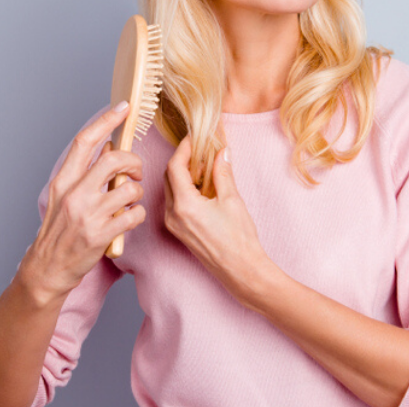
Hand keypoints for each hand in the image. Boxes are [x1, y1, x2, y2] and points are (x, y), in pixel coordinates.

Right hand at [16, 103, 146, 305]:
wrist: (47, 268)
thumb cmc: (58, 231)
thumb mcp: (63, 196)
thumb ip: (83, 172)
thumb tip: (108, 146)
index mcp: (63, 180)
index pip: (85, 141)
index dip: (106, 121)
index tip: (123, 108)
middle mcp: (74, 194)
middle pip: (114, 159)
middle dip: (134, 162)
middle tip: (136, 172)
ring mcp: (88, 215)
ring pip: (129, 189)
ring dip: (137, 193)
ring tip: (130, 201)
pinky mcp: (101, 235)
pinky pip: (134, 215)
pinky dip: (137, 215)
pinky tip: (129, 219)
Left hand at [163, 137, 273, 304]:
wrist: (240, 269)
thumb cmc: (239, 238)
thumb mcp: (232, 200)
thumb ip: (223, 173)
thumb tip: (222, 152)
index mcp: (184, 205)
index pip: (175, 167)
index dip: (183, 149)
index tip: (195, 139)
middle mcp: (172, 214)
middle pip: (168, 177)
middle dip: (182, 160)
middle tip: (199, 149)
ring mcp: (173, 224)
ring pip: (169, 189)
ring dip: (182, 174)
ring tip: (202, 165)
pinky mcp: (178, 230)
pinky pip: (174, 202)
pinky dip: (183, 189)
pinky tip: (201, 185)